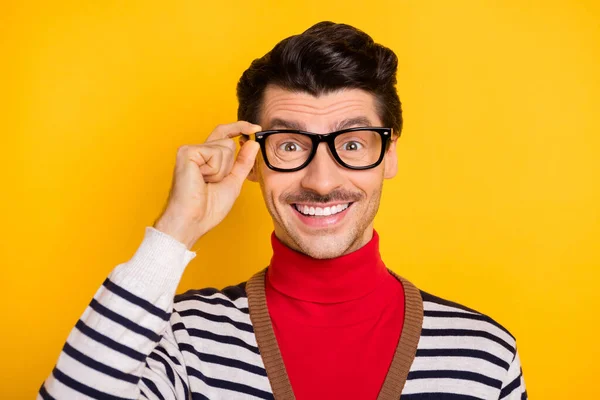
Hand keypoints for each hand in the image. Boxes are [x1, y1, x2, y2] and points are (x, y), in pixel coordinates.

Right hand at [153, 121, 261, 248]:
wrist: (193, 221)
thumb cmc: (208, 208)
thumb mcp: (233, 182)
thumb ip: (243, 162)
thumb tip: (253, 143)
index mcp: (206, 158)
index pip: (225, 134)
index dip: (240, 128)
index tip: (256, 127)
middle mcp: (197, 151)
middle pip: (228, 142)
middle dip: (229, 165)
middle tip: (213, 183)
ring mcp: (191, 150)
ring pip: (225, 147)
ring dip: (222, 170)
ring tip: (206, 183)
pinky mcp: (187, 152)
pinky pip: (215, 153)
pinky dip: (214, 170)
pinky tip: (201, 179)